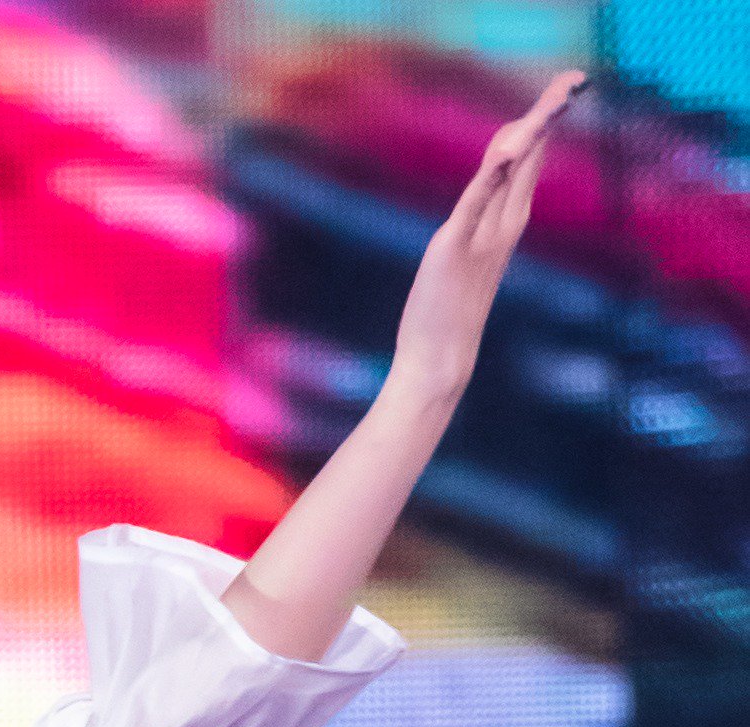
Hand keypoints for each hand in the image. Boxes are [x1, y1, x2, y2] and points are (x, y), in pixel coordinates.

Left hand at [389, 70, 582, 409]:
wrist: (440, 361)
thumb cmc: (451, 311)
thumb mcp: (474, 254)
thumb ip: (485, 225)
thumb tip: (491, 205)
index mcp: (509, 221)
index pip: (530, 158)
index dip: (545, 120)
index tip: (566, 87)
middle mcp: (504, 224)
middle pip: (530, 156)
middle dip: (549, 114)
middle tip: (574, 77)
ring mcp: (483, 234)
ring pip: (512, 172)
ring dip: (530, 132)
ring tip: (554, 98)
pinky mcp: (454, 246)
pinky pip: (476, 202)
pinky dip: (491, 175)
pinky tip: (506, 150)